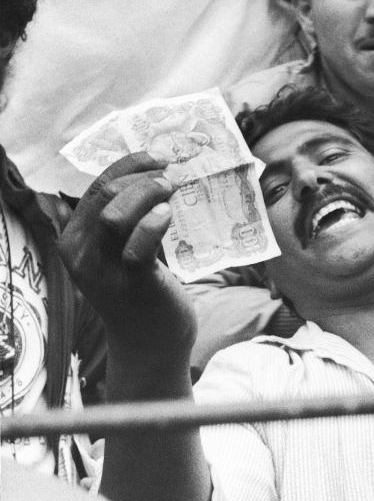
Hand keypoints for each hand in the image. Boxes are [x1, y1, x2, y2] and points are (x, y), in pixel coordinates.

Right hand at [57, 153, 195, 363]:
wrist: (150, 343)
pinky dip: (155, 222)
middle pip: (106, 195)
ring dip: (149, 193)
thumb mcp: (120, 251)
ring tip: (173, 190)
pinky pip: (138, 245)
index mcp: (74, 240)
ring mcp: (104, 271)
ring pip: (116, 214)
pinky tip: (168, 213)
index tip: (159, 157)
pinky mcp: (132, 283)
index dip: (130, 165)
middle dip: (143, 176)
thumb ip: (126, 219)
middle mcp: (81, 255)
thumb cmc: (141, 289)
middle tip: (173, 175)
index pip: (97, 187)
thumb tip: (153, 173)